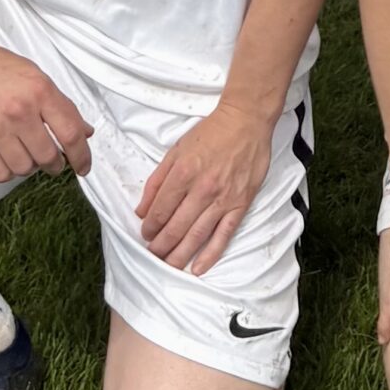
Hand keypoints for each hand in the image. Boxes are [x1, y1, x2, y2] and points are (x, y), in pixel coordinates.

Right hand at [0, 34, 93, 184]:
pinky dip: (8, 171)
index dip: (81, 156)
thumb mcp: (37, 77)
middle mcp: (19, 112)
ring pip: (24, 168)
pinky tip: (7, 158)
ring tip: (25, 152)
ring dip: (29, 166)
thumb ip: (62, 106)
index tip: (83, 167)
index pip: (70, 133)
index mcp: (40, 91)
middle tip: (51, 160)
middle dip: (54, 163)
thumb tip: (85, 133)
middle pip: (48, 156)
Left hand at [138, 102, 270, 273]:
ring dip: (179, 255)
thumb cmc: (211, 133)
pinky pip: (224, 234)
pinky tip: (198, 268)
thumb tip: (142, 210)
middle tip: (153, 255)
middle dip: (160, 246)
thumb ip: (157, 180)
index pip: (160, 210)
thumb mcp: (176, 149)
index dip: (149, 227)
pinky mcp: (241, 204)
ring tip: (168, 266)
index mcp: (183, 173)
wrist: (247, 121)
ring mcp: (223, 198)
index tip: (145, 234)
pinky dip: (211, 254)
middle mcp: (202, 188)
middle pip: (175, 227)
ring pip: (196, 235)